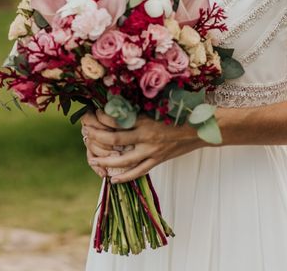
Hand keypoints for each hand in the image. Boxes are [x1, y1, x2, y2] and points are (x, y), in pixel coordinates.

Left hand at [84, 109, 207, 182]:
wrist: (200, 129)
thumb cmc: (178, 114)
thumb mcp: (158, 108)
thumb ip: (139, 110)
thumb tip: (118, 106)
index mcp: (145, 119)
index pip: (118, 119)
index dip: (102, 117)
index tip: (93, 114)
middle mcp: (146, 136)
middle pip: (115, 139)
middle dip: (98, 138)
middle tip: (86, 135)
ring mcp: (152, 151)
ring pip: (124, 159)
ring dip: (107, 161)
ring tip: (94, 160)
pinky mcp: (158, 160)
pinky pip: (139, 171)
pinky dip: (126, 177)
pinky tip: (114, 180)